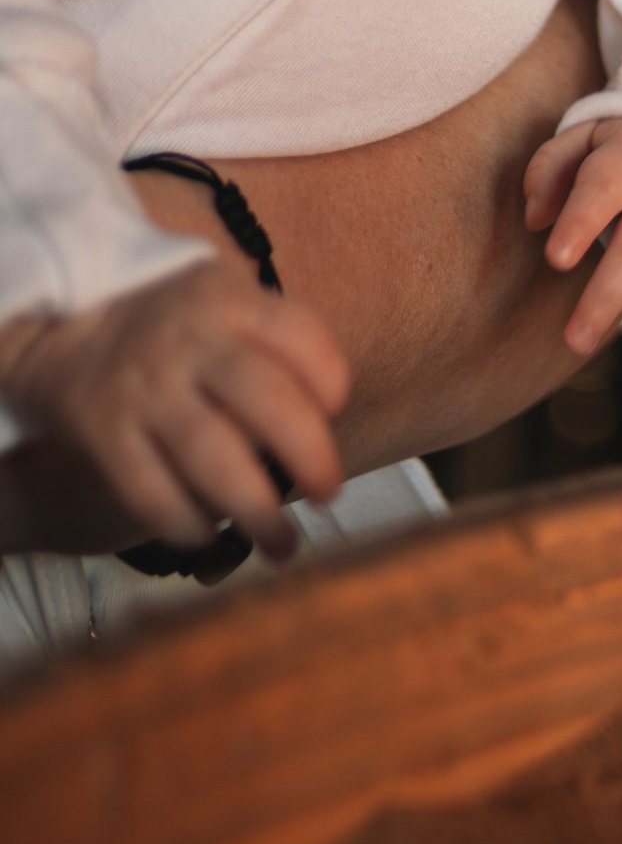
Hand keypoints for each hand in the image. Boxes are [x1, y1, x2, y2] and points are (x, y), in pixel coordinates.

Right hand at [0, 261, 347, 560]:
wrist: (63, 329)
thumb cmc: (179, 326)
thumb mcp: (227, 299)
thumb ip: (276, 341)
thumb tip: (329, 416)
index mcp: (229, 300)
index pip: (298, 332)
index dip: (329, 375)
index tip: (337, 409)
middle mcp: (190, 343)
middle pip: (264, 398)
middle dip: (309, 454)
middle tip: (330, 495)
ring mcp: (145, 389)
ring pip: (210, 454)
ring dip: (255, 508)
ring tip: (283, 544)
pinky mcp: (103, 433)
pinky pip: (148, 489)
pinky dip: (184, 521)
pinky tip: (211, 536)